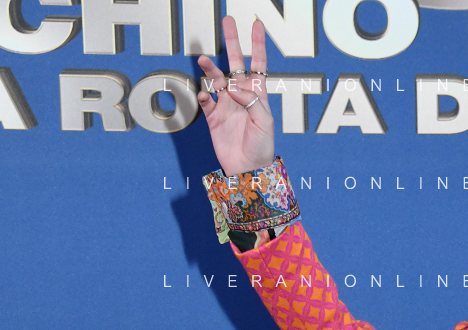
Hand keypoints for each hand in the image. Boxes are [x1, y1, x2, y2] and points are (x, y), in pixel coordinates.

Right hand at [196, 16, 274, 175]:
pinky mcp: (213, 117)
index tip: (257, 25)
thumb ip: (251, 101)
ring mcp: (226, 105)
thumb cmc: (262, 147)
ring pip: (216, 79)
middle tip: (228, 21)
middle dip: (232, 42)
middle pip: (236, 63)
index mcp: (257, 95)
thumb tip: (232, 87)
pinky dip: (203, 96)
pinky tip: (204, 95)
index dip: (258, 45)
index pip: (258, 65)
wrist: (248, 169)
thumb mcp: (264, 122)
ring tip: (204, 60)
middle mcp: (241, 96)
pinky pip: (205, 101)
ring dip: (210, 69)